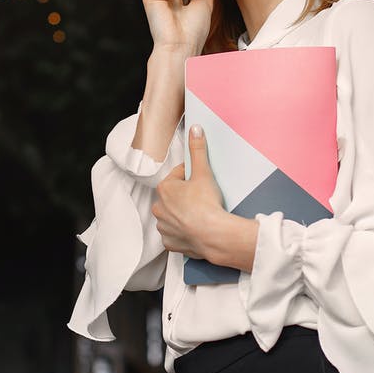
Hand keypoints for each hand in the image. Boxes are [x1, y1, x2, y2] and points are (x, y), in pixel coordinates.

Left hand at [152, 124, 225, 260]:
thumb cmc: (207, 204)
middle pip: (174, 197)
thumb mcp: (203, 172)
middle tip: (203, 198)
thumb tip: (195, 129)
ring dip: (184, 214)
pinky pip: (176, 234)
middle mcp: (159, 208)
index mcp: (164, 189)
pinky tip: (196, 229)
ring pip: (174, 216)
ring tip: (201, 214)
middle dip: (186, 196)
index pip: (178, 176)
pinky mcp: (170, 243)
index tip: (201, 181)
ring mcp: (164, 227)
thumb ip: (198, 149)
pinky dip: (184, 232)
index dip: (192, 177)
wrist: (214, 235)